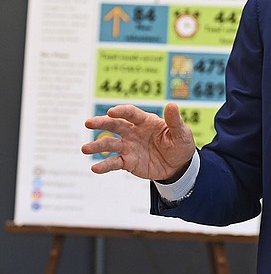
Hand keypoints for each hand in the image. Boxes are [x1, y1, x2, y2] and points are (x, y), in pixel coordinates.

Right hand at [81, 103, 195, 181]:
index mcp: (145, 121)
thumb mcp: (181, 132)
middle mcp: (133, 132)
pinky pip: (113, 163)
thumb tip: (172, 104)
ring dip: (97, 145)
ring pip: (109, 144)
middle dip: (101, 123)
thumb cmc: (179, 144)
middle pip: (115, 125)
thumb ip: (174, 120)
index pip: (131, 114)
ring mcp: (128, 147)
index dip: (121, 111)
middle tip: (88, 123)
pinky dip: (104, 165)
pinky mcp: (127, 162)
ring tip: (85, 148)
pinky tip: (95, 168)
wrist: (178, 165)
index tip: (112, 112)